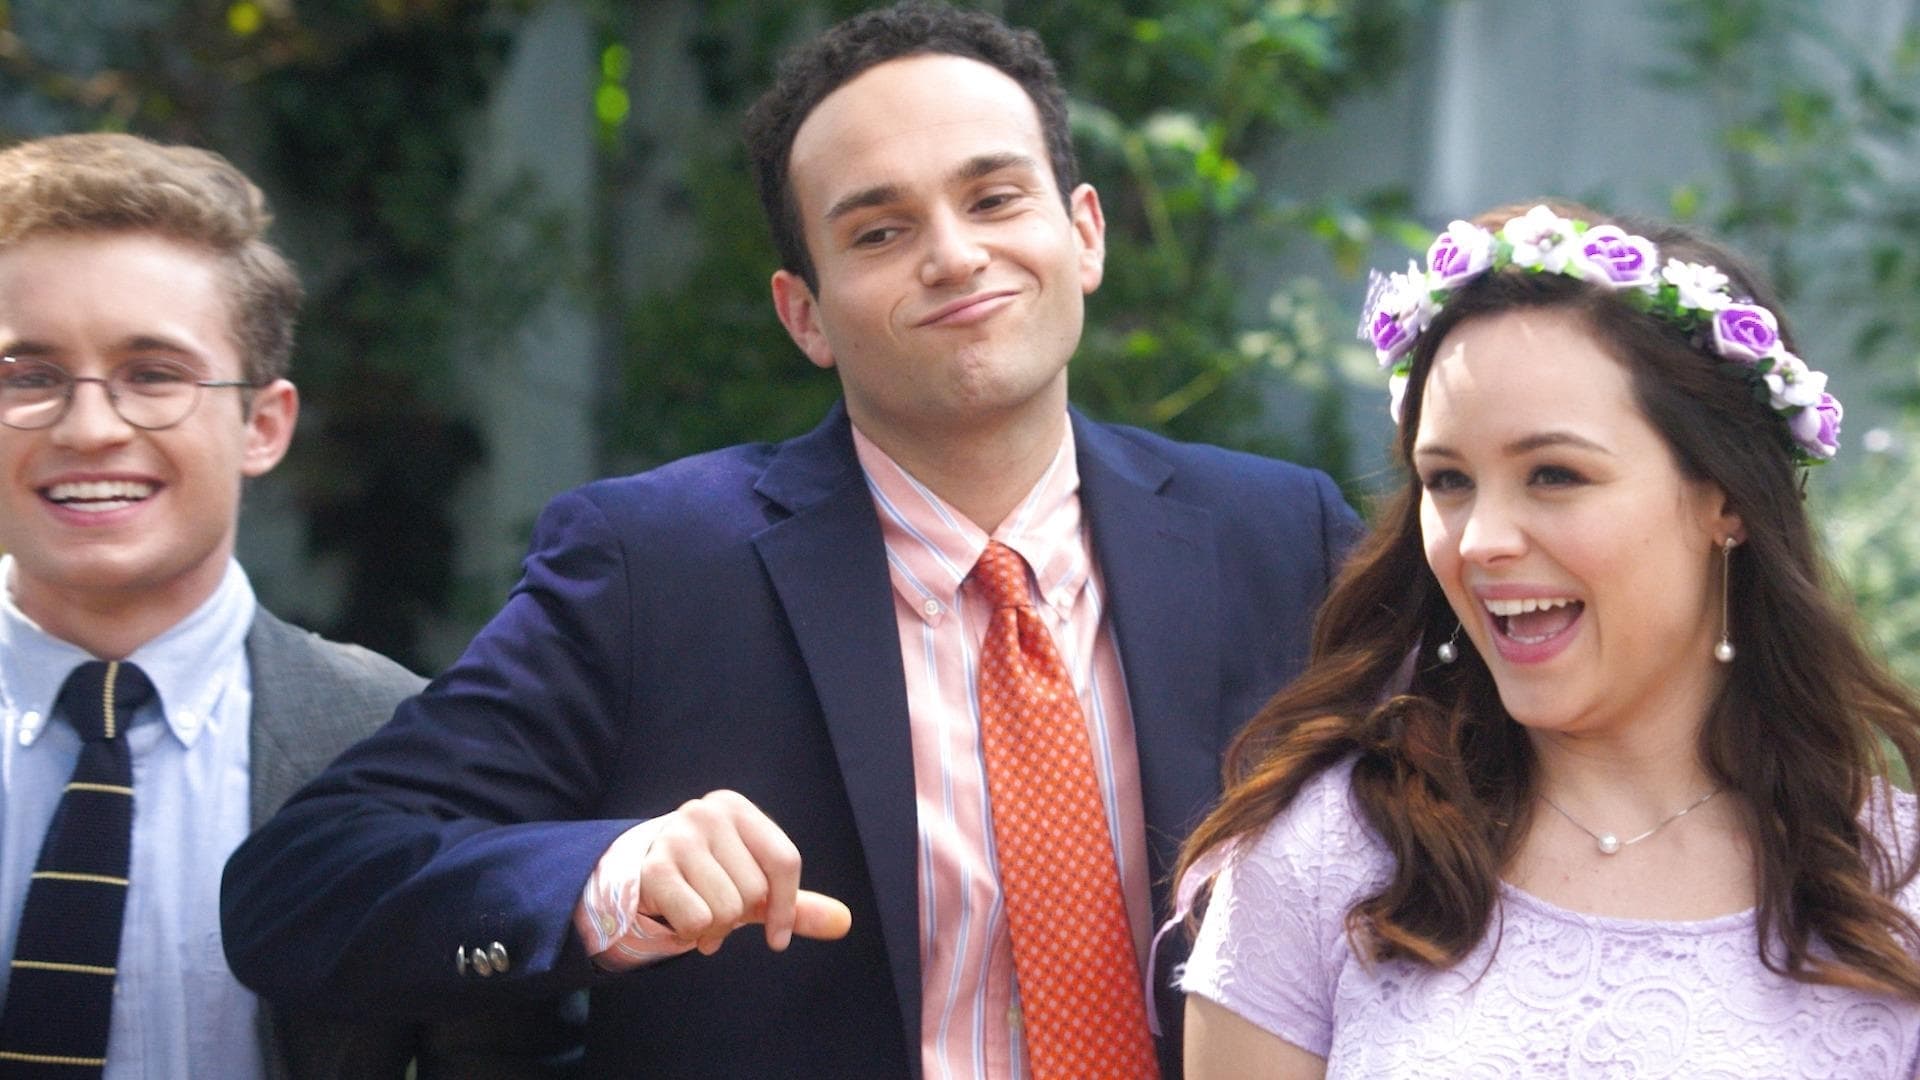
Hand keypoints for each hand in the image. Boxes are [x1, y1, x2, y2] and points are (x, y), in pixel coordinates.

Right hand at [638, 790, 850, 953]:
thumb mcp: (756, 885)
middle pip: (753, 891)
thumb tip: (844, 922)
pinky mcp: (653, 869)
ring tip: (698, 910)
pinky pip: (697, 921)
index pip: (784, 861)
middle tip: (716, 905)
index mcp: (737, 808)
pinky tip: (680, 916)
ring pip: (726, 909)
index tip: (777, 938)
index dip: (786, 907)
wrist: (642, 873)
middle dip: (738, 914)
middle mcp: (707, 813)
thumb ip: (797, 904)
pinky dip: (692, 932)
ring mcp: (677, 837)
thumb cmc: (710, 875)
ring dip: (714, 927)